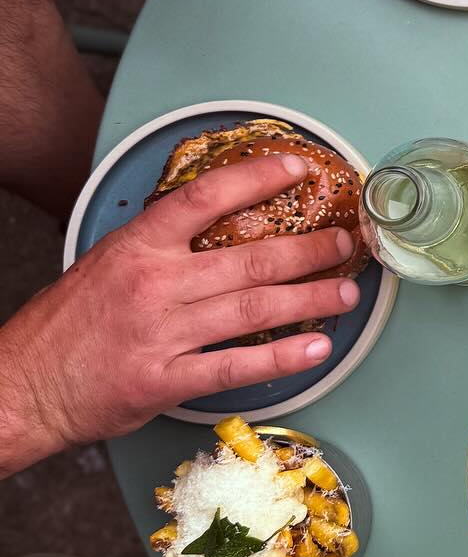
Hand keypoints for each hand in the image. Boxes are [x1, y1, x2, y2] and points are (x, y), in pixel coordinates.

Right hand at [0, 155, 359, 473]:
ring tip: (346, 293)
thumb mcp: (105, 263)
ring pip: (254, 309)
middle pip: (250, 257)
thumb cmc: (65, 326)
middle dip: (309, 250)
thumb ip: (158, 246)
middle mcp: (154, 285)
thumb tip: (213, 224)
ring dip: (310, 300)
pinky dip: (283, 358)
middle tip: (344, 244)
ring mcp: (161, 334)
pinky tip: (316, 348)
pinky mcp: (164, 381)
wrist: (22, 386)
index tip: (296, 170)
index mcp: (138, 247)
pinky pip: (237, 367)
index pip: (206, 198)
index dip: (257, 178)